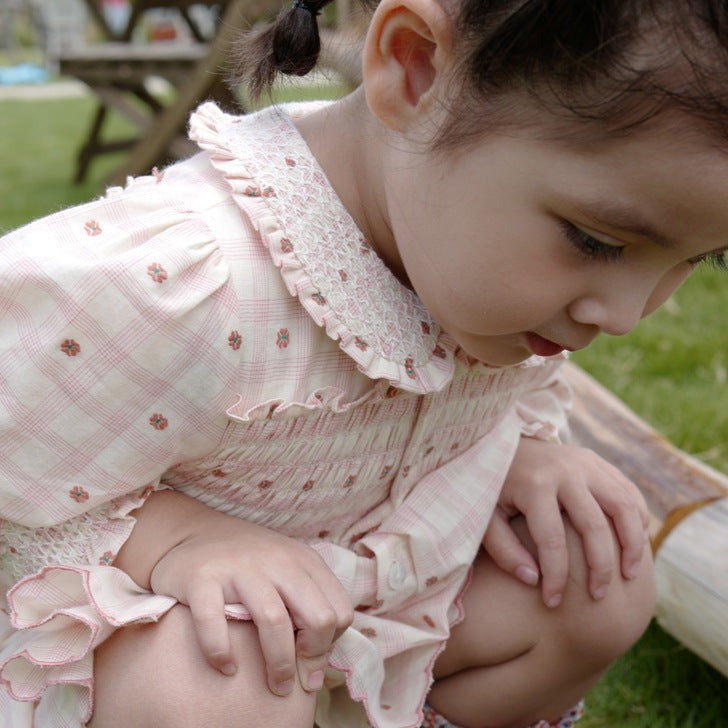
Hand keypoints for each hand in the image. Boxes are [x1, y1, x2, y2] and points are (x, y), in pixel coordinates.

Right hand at [149, 506, 353, 695]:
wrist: (192, 532)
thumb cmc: (246, 564)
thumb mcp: (286, 574)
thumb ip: (306, 613)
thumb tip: (315, 676)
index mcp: (304, 561)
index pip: (340, 611)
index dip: (329, 642)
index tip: (309, 656)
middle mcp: (278, 561)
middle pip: (319, 616)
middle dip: (312, 657)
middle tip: (295, 678)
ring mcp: (240, 567)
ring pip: (274, 621)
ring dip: (279, 664)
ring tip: (274, 686)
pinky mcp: (202, 578)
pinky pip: (215, 623)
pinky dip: (221, 653)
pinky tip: (227, 668)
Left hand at [482, 437, 649, 607]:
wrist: (501, 444)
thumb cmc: (492, 488)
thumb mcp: (486, 517)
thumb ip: (504, 550)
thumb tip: (532, 580)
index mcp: (533, 485)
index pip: (552, 540)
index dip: (555, 577)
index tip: (552, 603)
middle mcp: (564, 471)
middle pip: (595, 526)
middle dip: (600, 567)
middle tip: (598, 596)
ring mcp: (585, 463)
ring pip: (623, 506)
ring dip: (632, 544)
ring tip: (629, 575)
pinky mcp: (596, 461)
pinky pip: (627, 491)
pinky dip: (637, 519)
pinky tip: (636, 546)